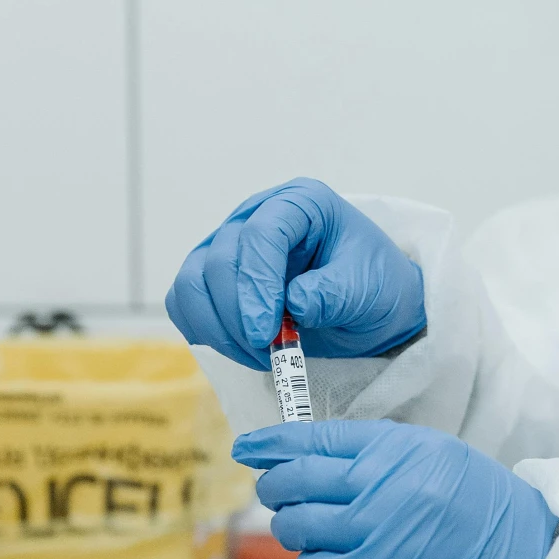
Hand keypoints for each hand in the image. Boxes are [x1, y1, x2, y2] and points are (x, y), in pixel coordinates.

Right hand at [165, 178, 426, 373]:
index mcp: (300, 203)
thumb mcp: (370, 290)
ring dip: (219, 328)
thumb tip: (296, 303)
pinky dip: (205, 331)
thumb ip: (335, 293)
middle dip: (239, 314)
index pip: (260, 234)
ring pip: (192, 282)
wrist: (370, 309)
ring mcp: (230, 245)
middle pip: (220, 259)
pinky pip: (185, 303)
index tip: (266, 332)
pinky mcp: (213, 278)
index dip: (256, 284)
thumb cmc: (373, 287)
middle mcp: (257, 216)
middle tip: (269, 350)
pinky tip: (242, 349)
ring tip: (260, 354)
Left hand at [235, 419, 558, 558]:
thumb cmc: (487, 514)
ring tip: (313, 530)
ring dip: (295, 528)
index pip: (316, 437)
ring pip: (296, 526)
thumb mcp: (440, 460)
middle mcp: (380, 484)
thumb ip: (383, 455)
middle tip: (279, 492)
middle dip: (276, 487)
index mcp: (399, 447)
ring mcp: (372, 533)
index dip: (273, 445)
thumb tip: (320, 460)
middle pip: (295, 480)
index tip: (249, 448)